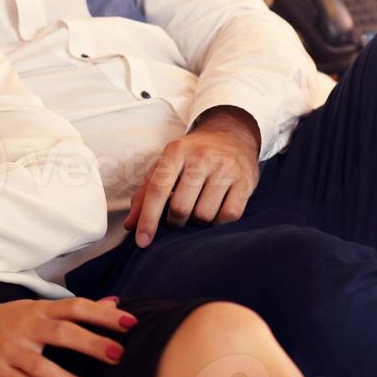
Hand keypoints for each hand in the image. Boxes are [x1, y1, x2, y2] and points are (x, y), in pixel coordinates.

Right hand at [0, 297, 135, 376]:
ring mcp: (10, 350)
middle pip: (62, 333)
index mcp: (37, 309)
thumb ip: (74, 309)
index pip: (75, 307)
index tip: (131, 322)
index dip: (103, 314)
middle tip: (119, 355)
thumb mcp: (32, 308)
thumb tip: (115, 302)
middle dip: (91, 343)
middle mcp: (25, 327)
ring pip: (44, 368)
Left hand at [124, 107, 260, 246]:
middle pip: (181, 207)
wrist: (230, 135)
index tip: (142, 241)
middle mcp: (201, 157)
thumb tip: (131, 225)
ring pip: (204, 215)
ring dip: (197, 221)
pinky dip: (218, 222)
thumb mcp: (165, 165)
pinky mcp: (245, 181)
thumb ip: (145, 193)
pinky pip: (229, 215)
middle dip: (175, 221)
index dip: (148, 218)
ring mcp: (226, 168)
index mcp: (176, 151)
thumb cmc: (191, 156)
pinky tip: (215, 212)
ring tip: (197, 210)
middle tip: (177, 217)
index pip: (158, 189)